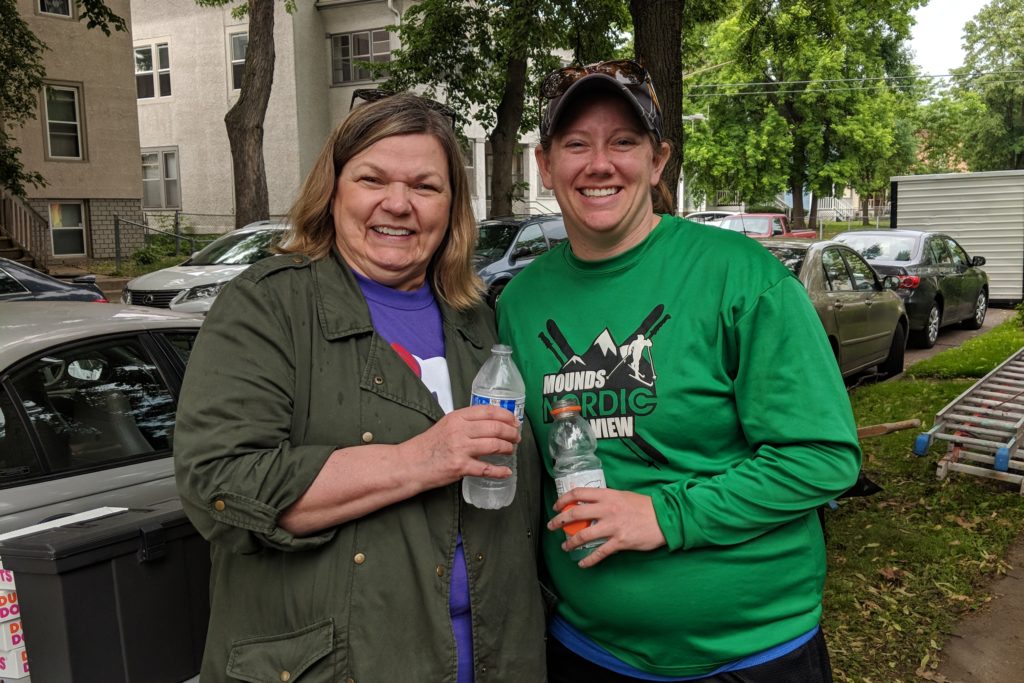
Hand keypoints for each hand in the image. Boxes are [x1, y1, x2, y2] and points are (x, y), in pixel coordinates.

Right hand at [399, 404, 520, 489]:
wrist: (409, 464)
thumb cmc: (427, 446)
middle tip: (516, 437)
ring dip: (508, 448)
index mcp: (457, 417)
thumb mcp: (445, 425)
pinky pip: (486, 469)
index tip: (514, 421)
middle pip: (495, 427)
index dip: (506, 416)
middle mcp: (460, 430)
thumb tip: (491, 424)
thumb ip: (466, 422)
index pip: (488, 411)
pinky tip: (506, 471)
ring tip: (510, 450)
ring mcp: (460, 449)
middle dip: (511, 433)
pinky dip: (500, 471)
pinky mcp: (460, 467)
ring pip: (494, 445)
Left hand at [547, 488, 666, 567]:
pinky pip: (600, 552)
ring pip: (584, 535)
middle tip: (552, 526)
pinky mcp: (620, 541)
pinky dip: (588, 559)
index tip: (556, 506)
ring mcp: (613, 526)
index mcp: (608, 495)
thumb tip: (591, 505)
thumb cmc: (645, 506)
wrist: (665, 518)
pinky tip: (582, 563)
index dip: (564, 499)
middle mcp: (607, 509)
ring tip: (564, 546)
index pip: (579, 493)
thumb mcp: (623, 496)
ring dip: (570, 542)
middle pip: (575, 513)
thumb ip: (606, 500)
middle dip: (559, 521)